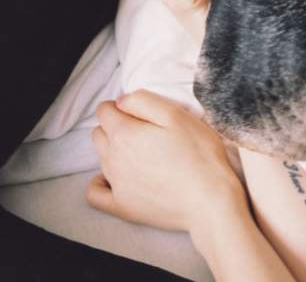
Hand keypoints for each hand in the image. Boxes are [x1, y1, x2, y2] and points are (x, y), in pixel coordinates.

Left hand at [87, 89, 246, 233]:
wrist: (209, 200)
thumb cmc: (199, 154)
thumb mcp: (177, 115)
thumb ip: (143, 101)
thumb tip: (121, 101)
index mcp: (124, 133)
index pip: (105, 111)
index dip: (121, 106)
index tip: (141, 111)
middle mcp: (113, 158)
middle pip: (99, 133)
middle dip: (115, 126)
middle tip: (144, 130)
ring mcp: (115, 184)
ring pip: (101, 158)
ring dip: (114, 150)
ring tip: (143, 153)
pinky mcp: (122, 206)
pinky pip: (95, 193)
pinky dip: (100, 182)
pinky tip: (114, 178)